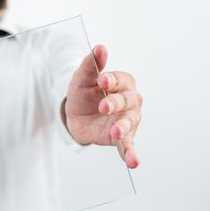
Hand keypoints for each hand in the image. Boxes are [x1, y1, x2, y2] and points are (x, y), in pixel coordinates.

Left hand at [64, 45, 141, 167]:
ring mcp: (128, 119)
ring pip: (129, 122)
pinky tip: (134, 162)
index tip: (102, 80)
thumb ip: (91, 65)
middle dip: (115, 103)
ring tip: (116, 132)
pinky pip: (128, 146)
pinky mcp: (122, 137)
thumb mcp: (82, 79)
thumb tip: (100, 48)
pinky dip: (131, 154)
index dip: (111, 80)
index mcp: (122, 82)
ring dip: (123, 127)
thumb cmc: (83, 93)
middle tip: (103, 106)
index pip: (119, 80)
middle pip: (126, 100)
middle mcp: (130, 100)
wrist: (76, 116)